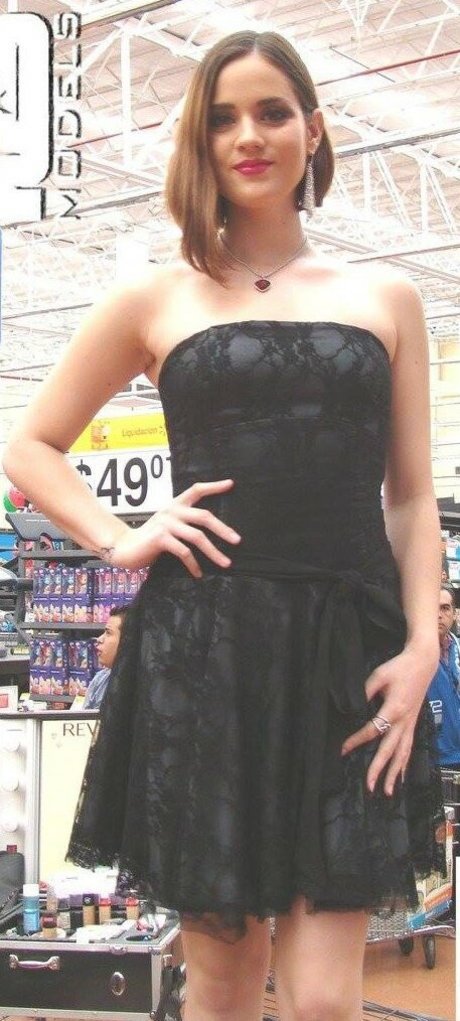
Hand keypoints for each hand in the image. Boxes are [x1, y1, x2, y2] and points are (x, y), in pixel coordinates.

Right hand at [106, 479, 240, 573]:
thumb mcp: (168, 526)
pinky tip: (198, 573)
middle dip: (223, 529)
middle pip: (204, 516)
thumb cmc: (150, 540)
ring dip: (213, 552)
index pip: (196, 490)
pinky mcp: (160, 538)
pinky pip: (184, 551)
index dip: (214, 486)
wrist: (124, 548)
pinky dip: (194, 564)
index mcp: (175, 505)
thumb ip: (184, 523)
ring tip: (225, 563)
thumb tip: (213, 532)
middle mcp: (172, 511)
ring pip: (197, 536)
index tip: (231, 484)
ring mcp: (166, 523)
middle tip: (237, 541)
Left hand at [341, 645, 436, 795]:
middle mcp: (404, 720)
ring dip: (394, 774)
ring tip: (387, 791)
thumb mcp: (379, 675)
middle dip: (379, 769)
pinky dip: (404, 764)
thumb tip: (351, 707)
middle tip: (369, 786)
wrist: (423, 663)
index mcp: (395, 708)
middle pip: (390, 749)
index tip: (343, 749)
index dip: (356, 740)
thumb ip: (364, 691)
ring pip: (403, 754)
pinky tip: (400, 777)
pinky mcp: (413, 724)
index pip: (373, 729)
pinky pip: (409, 748)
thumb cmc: (399, 667)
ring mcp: (410, 724)